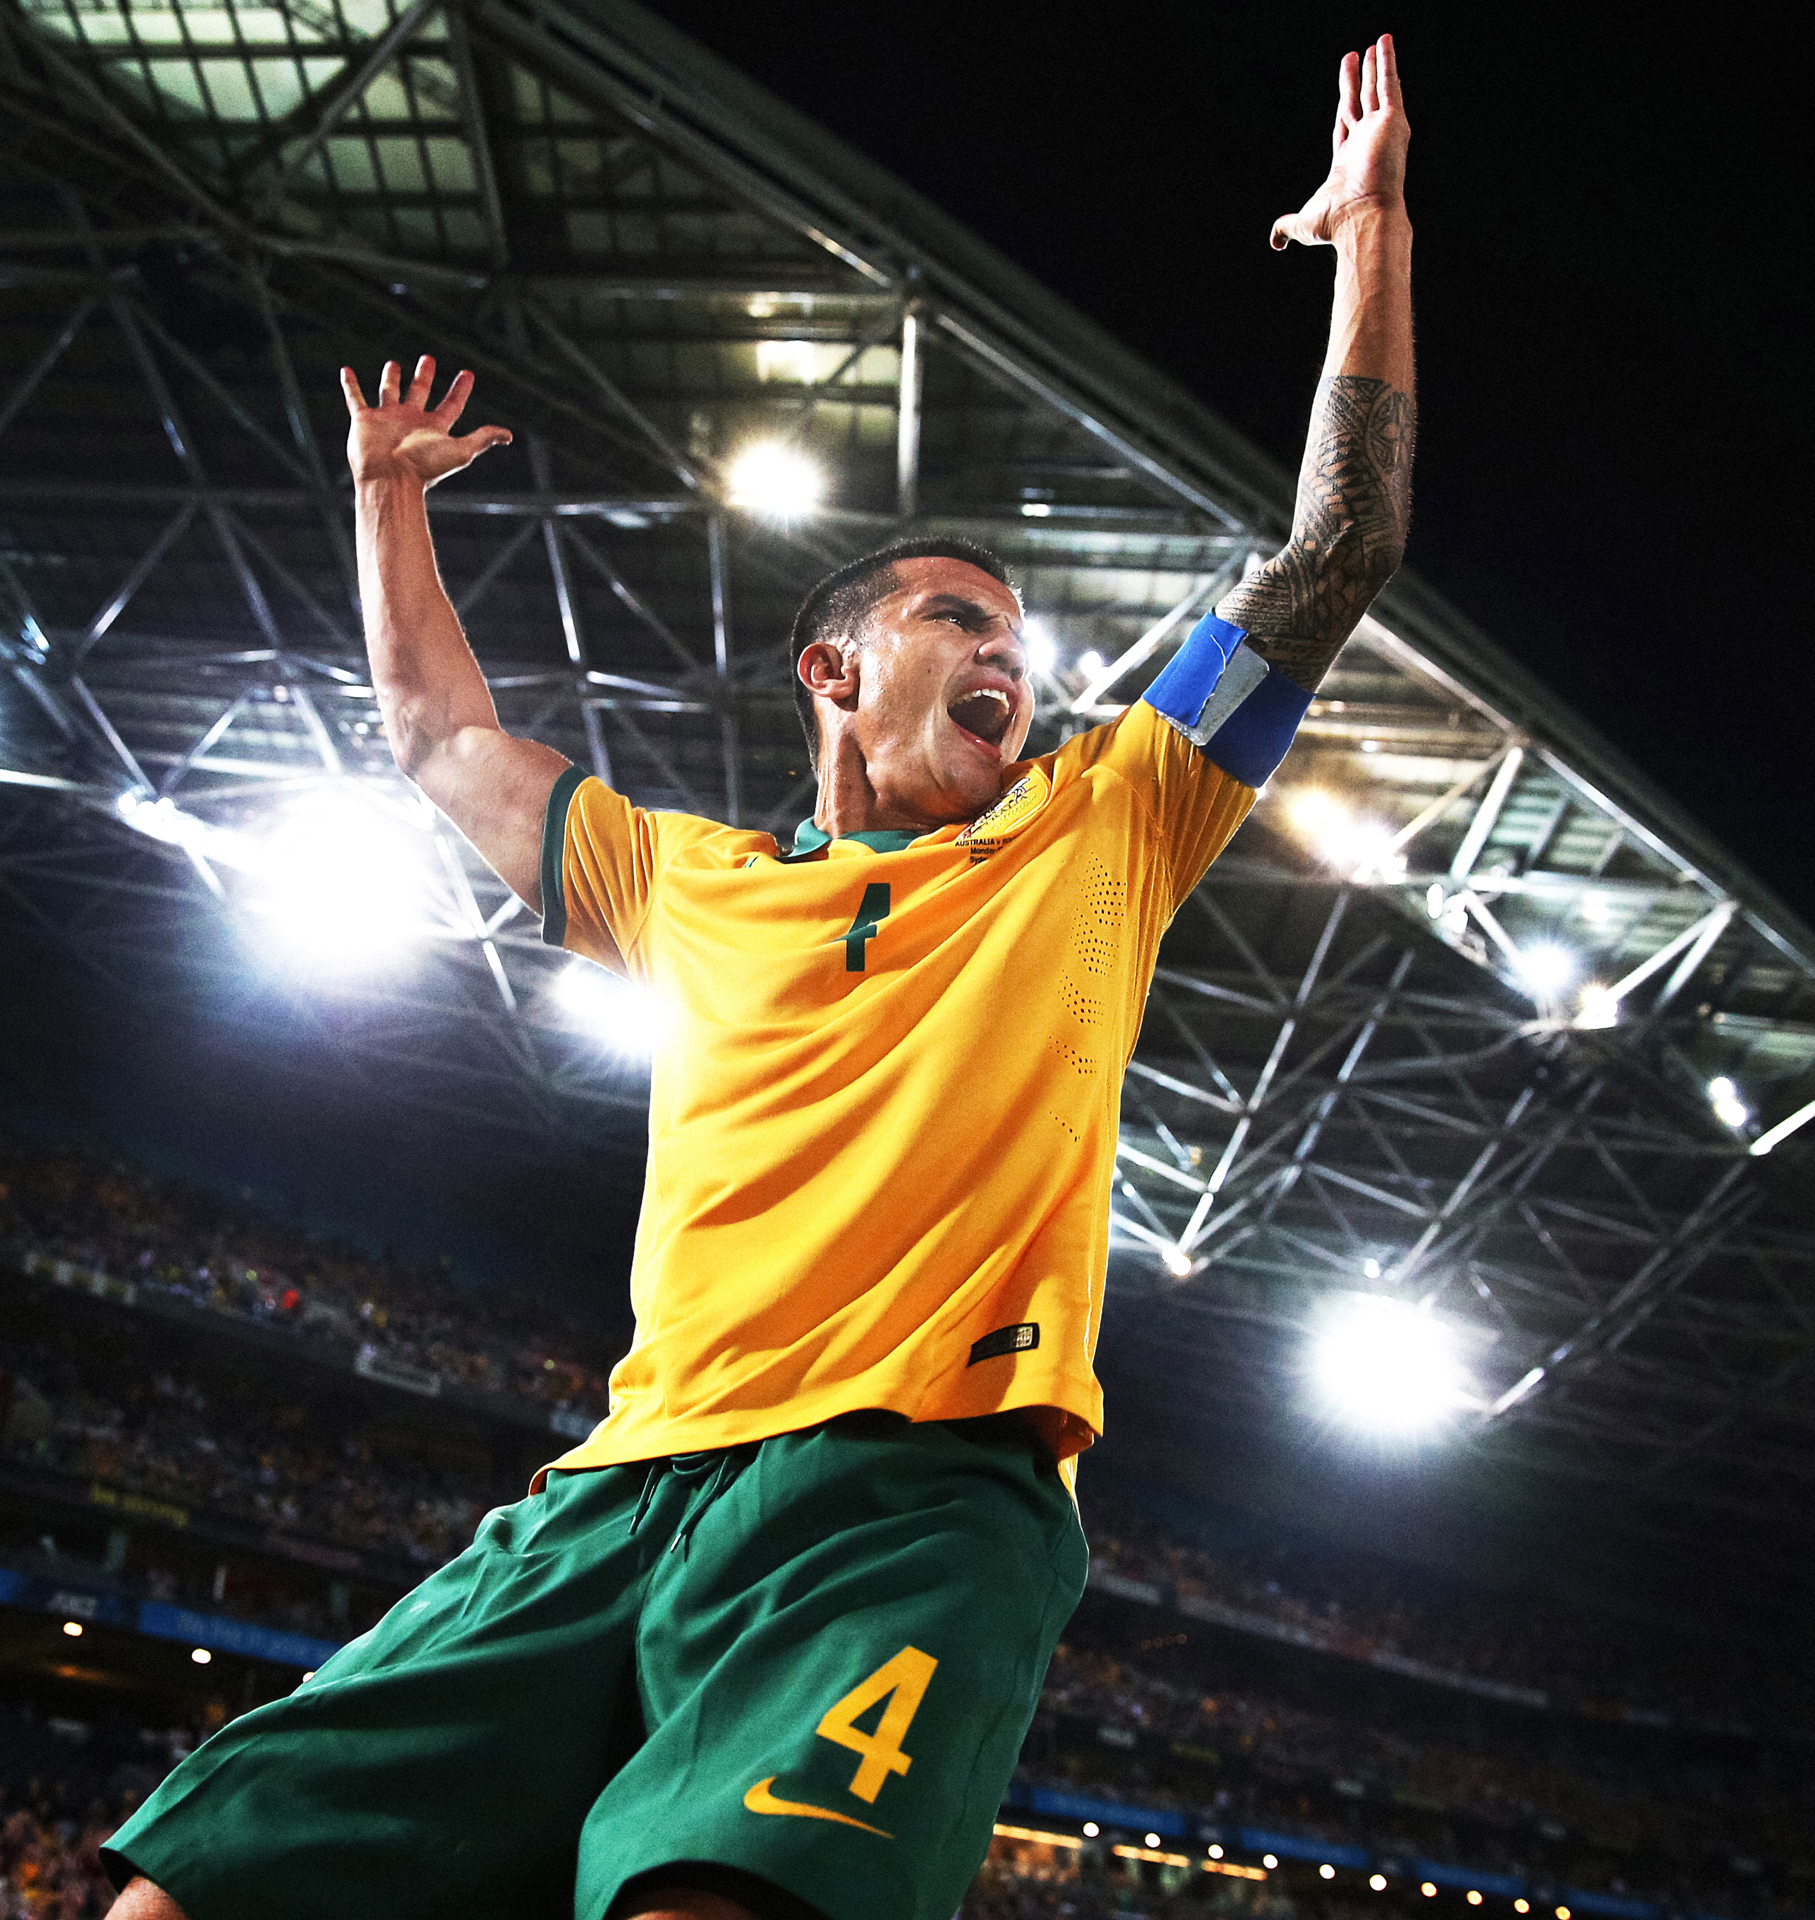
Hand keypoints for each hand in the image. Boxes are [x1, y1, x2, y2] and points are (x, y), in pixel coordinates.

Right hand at [341, 355, 511, 486]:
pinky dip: (350, 384)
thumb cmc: (425, 468)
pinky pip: (355, 397)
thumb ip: (483, 439)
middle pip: (420, 393)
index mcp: (434, 428)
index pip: (451, 404)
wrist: (390, 479)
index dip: (460, 389)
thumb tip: (508, 435)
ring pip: (389, 392)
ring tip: (393, 363)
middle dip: (425, 376)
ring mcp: (387, 419)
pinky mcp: (364, 420)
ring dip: (391, 378)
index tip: (468, 373)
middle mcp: (411, 421)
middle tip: (429, 359)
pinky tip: (345, 371)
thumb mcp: (461, 451)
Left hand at [1271, 34, 1407, 250]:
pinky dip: (1388, 62)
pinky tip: (1385, 43)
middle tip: (1356, 57)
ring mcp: (1381, 130)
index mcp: (1348, 162)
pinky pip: (1389, 83)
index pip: (1345, 126)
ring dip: (1376, 65)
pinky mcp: (1393, 120)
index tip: (1345, 92)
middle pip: (1360, 102)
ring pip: (1376, 89)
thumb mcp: (1301, 223)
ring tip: (1377, 43)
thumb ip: (1285, 226)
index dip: (1345, 107)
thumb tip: (1274, 242)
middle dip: (1359, 80)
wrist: (1362, 221)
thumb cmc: (1336, 225)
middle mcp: (1367, 143)